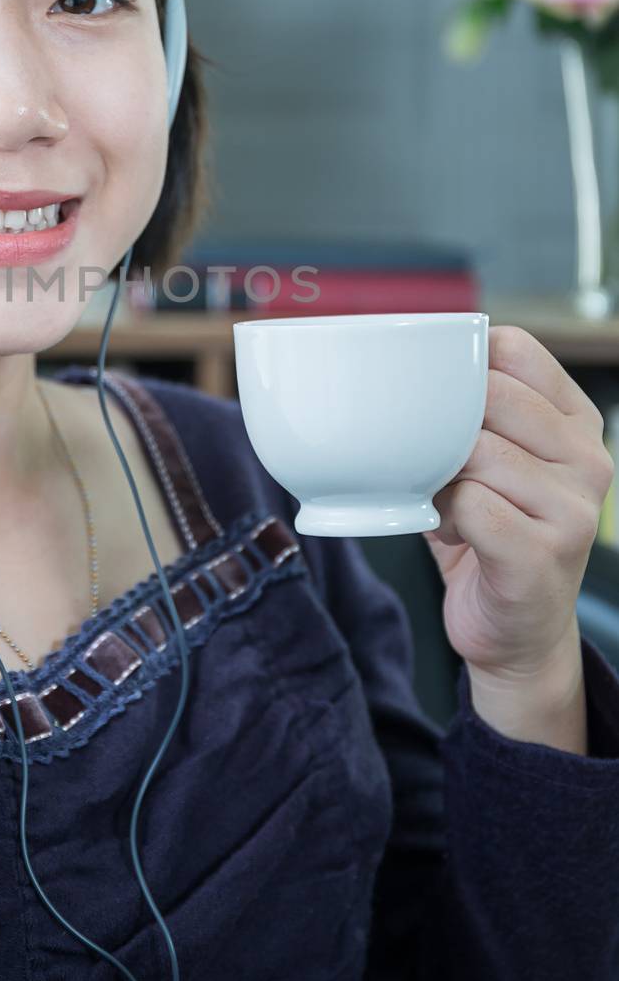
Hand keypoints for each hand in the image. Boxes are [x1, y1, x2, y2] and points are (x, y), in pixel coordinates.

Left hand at [423, 325, 613, 682]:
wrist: (516, 631)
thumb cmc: (489, 530)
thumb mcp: (487, 459)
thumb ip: (464, 410)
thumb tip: (394, 360)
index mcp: (575, 420)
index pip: (514, 349)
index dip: (459, 367)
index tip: (437, 400)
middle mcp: (588, 457)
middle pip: (489, 396)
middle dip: (442, 427)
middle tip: (437, 465)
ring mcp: (574, 507)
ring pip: (475, 451)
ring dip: (440, 479)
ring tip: (448, 505)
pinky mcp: (546, 553)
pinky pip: (472, 505)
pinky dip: (445, 517)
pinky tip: (454, 534)